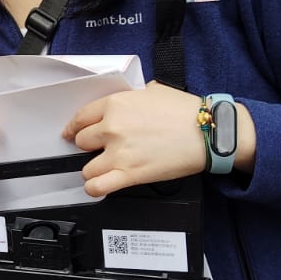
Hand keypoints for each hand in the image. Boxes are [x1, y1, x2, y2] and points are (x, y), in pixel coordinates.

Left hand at [63, 81, 228, 195]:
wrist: (208, 132)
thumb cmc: (186, 111)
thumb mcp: (152, 91)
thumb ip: (130, 98)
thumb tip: (123, 103)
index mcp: (115, 104)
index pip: (80, 117)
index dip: (75, 127)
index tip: (72, 133)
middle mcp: (112, 127)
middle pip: (81, 142)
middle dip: (90, 146)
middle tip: (102, 149)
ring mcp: (119, 152)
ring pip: (87, 167)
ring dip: (94, 169)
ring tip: (105, 168)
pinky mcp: (130, 174)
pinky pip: (97, 186)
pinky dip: (95, 188)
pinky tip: (100, 186)